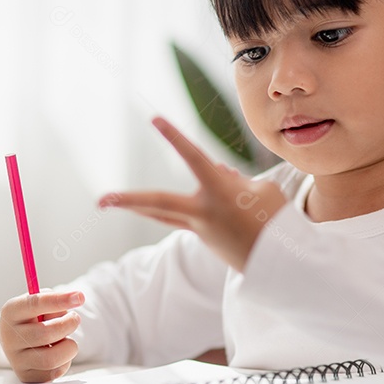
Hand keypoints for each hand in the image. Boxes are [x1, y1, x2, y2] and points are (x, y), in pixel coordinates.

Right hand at [0, 290, 83, 382]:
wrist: (20, 341)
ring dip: (68, 347)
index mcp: (10, 312)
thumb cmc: (34, 318)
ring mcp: (16, 359)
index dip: (59, 300)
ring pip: (51, 358)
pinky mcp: (26, 376)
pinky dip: (64, 362)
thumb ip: (54, 301)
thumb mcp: (40, 304)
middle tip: (74, 319)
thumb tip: (76, 299)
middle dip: (69, 324)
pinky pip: (54, 372)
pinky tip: (59, 353)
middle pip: (46, 333)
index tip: (80, 297)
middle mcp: (9, 336)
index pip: (35, 304)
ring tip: (66, 339)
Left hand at [99, 117, 286, 270]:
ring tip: (114, 200)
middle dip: (127, 201)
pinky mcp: (205, 240)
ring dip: (139, 207)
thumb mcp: (261, 190)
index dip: (174, 136)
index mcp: (220, 193)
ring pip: (164, 214)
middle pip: (157, 204)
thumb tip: (216, 172)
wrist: (282, 264)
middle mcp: (203, 212)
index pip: (192, 157)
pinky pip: (191, 216)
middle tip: (100, 200)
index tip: (155, 119)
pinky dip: (196, 204)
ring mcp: (201, 230)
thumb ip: (233, 178)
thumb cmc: (277, 220)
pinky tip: (223, 202)